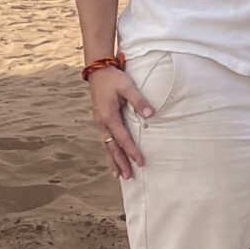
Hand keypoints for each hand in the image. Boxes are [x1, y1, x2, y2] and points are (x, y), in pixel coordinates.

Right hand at [88, 65, 154, 179]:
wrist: (98, 71)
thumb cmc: (114, 78)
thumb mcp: (128, 86)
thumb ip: (139, 101)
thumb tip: (151, 114)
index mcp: (108, 116)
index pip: (122, 138)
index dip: (132, 151)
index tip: (140, 162)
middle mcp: (102, 123)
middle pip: (112, 147)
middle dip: (120, 162)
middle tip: (128, 177)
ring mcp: (99, 122)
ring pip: (106, 146)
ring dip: (112, 160)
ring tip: (118, 175)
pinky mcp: (100, 120)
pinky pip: (104, 140)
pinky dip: (108, 151)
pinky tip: (111, 158)